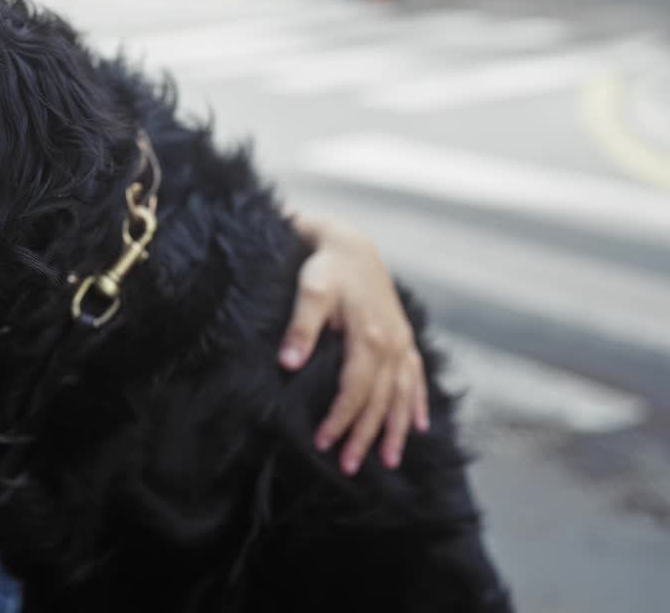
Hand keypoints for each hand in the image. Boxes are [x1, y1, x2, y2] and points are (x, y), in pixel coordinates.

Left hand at [279, 211, 428, 474]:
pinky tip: (419, 424)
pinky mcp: (404, 336)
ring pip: (402, 394)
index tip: (323, 442)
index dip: (341, 419)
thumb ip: (301, 326)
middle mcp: (392, 343)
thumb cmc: (325, 265)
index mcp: (369, 336)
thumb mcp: (310, 289)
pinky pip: (416, 376)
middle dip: (365, 435)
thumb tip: (288, 362)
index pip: (355, 391)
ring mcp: (402, 340)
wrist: (350, 241)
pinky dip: (418, 401)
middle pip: (380, 400)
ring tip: (387, 460)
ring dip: (395, 429)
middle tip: (349, 466)